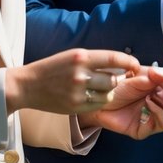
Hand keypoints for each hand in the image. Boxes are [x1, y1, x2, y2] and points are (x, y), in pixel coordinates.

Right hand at [5, 49, 141, 114]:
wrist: (27, 85)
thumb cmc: (53, 68)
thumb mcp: (73, 56)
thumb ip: (95, 60)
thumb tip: (121, 64)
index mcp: (81, 57)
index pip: (114, 58)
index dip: (130, 61)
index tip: (136, 64)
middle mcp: (80, 74)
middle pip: (114, 80)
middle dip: (118, 79)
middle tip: (116, 79)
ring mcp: (77, 92)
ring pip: (108, 94)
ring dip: (109, 92)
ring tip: (102, 88)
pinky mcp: (75, 107)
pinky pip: (99, 105)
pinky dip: (101, 101)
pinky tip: (93, 96)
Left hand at [78, 67, 162, 139]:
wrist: (98, 99)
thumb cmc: (117, 86)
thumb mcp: (137, 76)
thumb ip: (156, 76)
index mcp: (161, 88)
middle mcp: (160, 102)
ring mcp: (154, 117)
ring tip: (152, 96)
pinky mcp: (145, 129)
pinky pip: (162, 124)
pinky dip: (158, 113)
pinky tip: (148, 104)